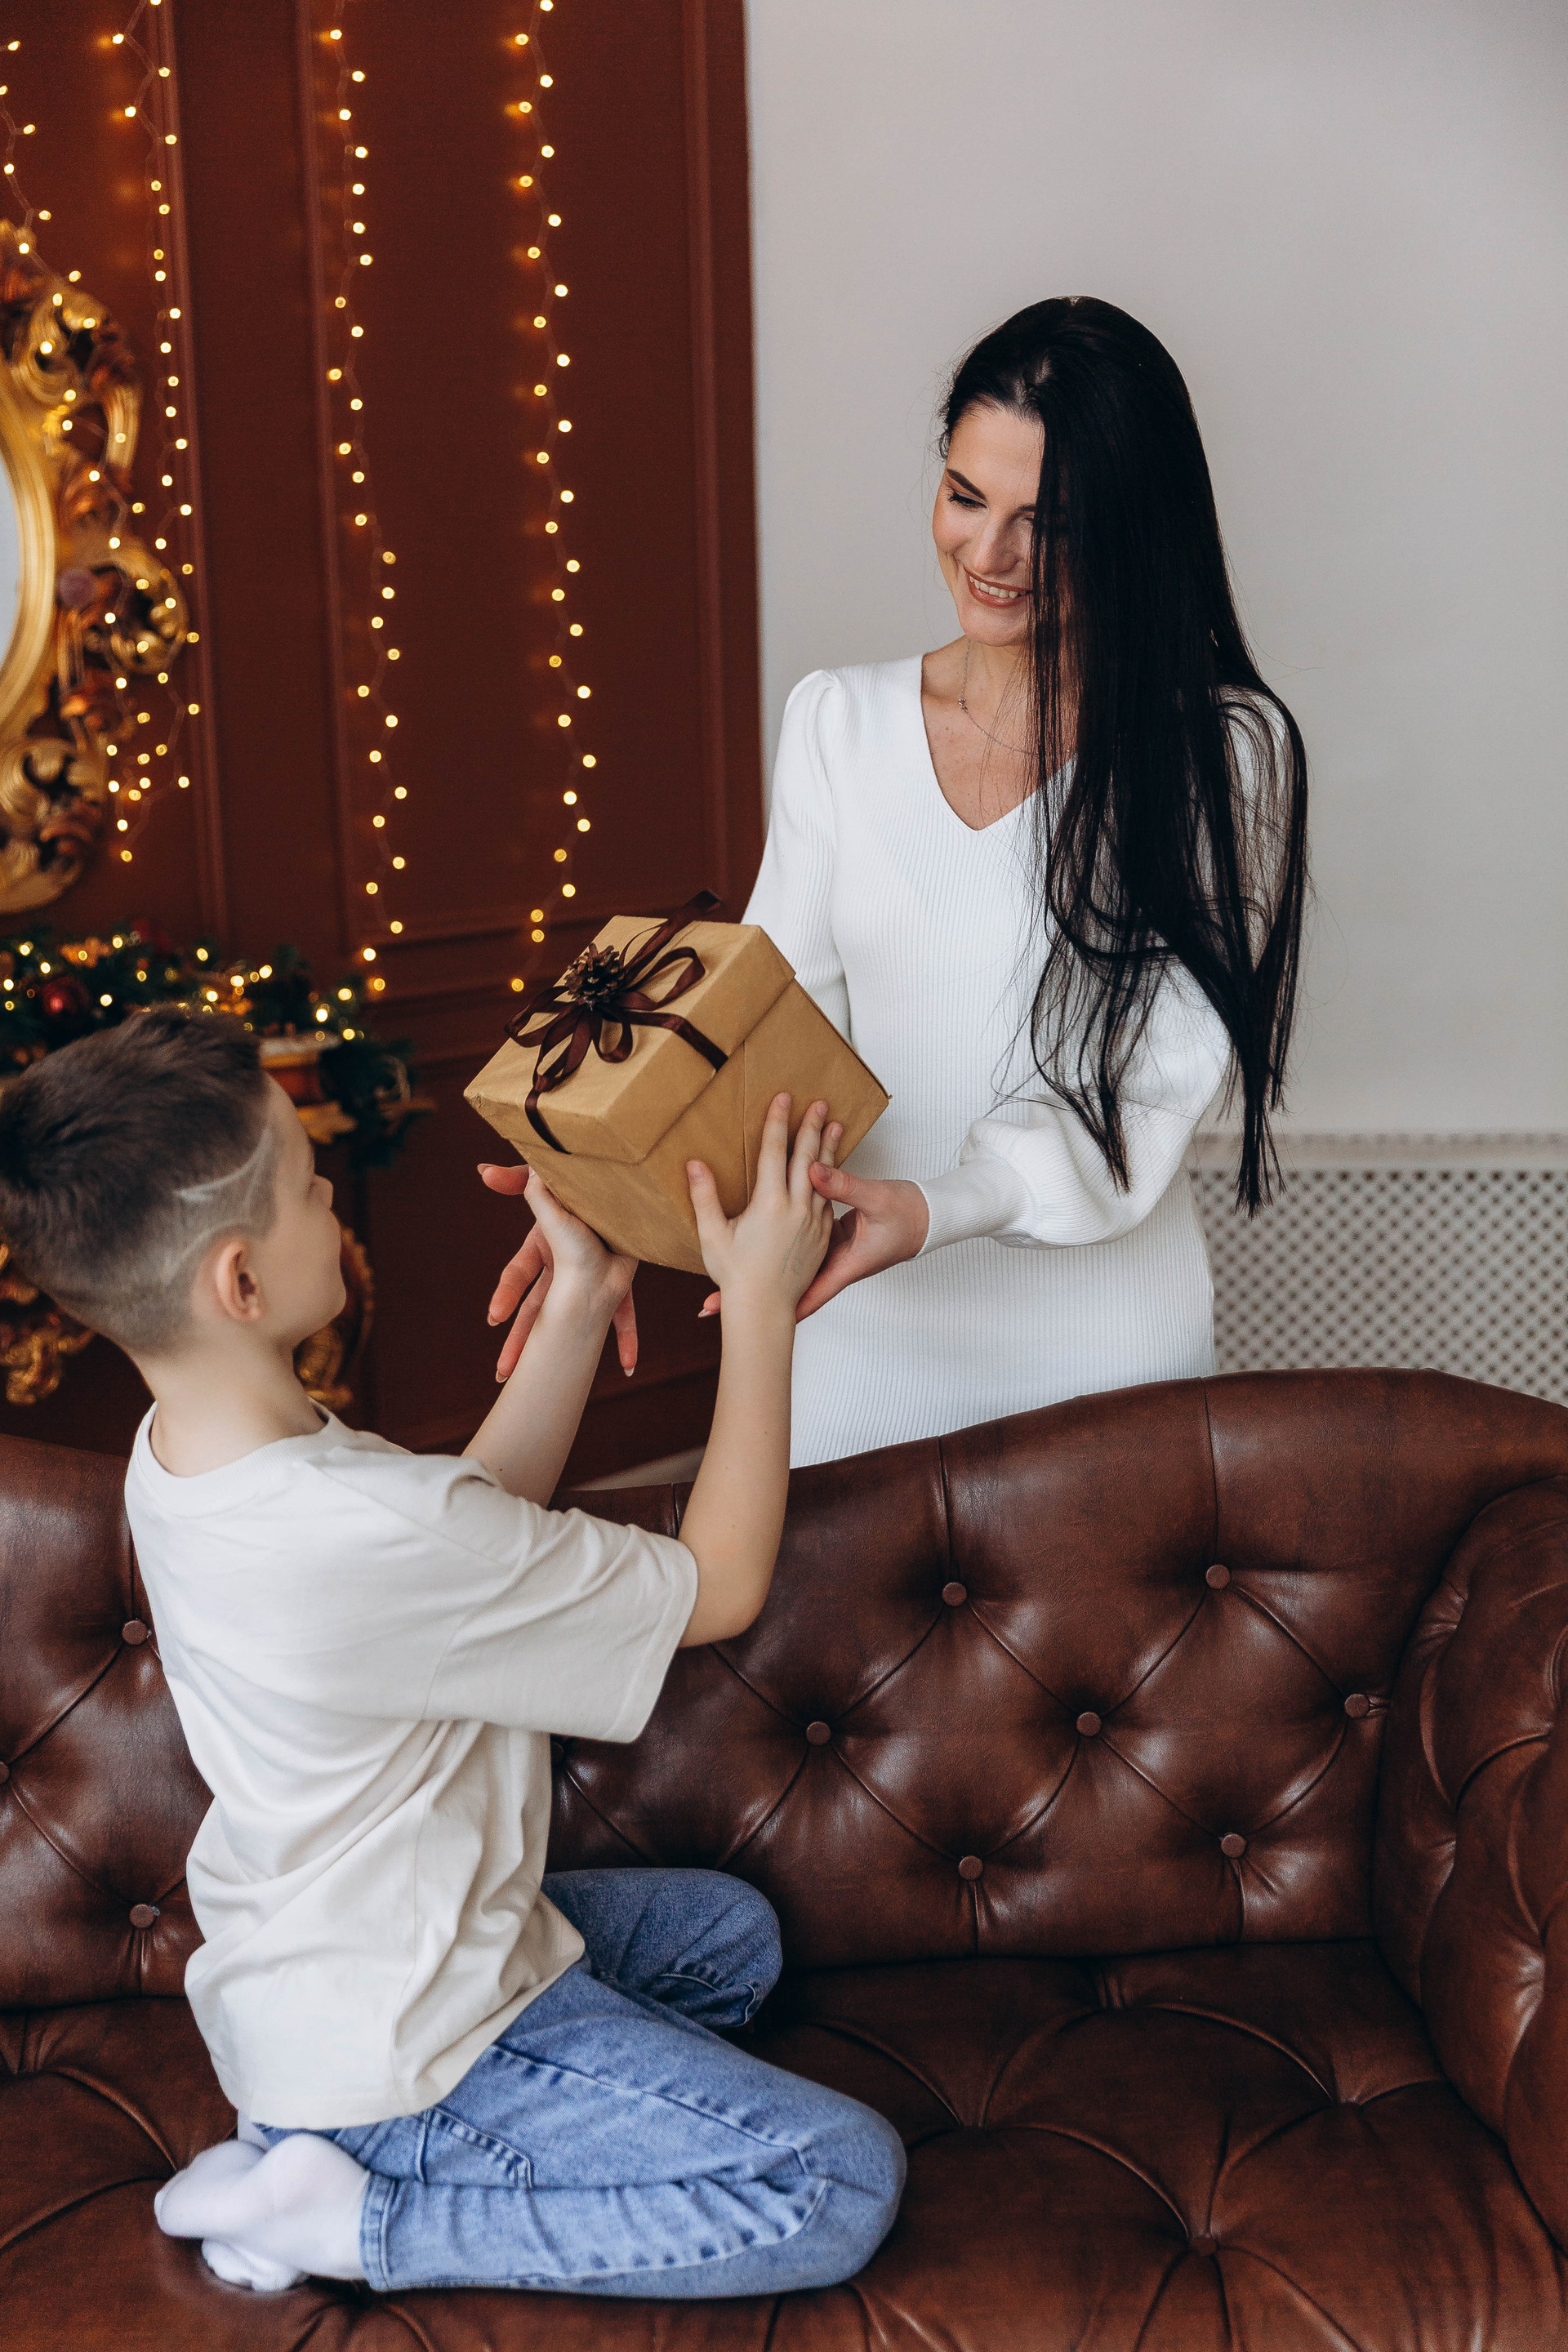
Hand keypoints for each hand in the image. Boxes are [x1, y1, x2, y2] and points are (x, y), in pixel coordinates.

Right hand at [480, 1162, 638, 1381]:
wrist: (617, 1185)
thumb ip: (518, 1177)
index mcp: (543, 1245)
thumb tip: (482, 1171)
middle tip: (504, 1373)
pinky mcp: (618, 1281)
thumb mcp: (551, 1176)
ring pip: (575, 1320)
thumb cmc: (579, 1179)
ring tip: (559, 1383)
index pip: (518, 1273)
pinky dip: (627, 1338)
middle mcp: (562, 1268)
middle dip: (520, 1342)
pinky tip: (631, 1366)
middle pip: (536, 1310)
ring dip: (567, 1350)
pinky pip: (624, 1314)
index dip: (506, 1294)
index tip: (494, 1318)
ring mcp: (587, 1278)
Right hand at [686, 1096, 837, 1315]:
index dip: (778, 1122)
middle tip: (819, 1103)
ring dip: (828, 1148)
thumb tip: (695, 1163)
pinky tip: (832, 1170)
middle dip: (811, 1127)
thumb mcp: (713, 1234)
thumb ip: (704, 1196)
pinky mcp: (821, 1237)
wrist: (764, 1308)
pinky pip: (828, 1199)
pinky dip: (832, 1178)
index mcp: (769, 1203)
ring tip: (835, 1126)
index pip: (775, 1151)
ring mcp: (813, 1223)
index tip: (783, 1098)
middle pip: (806, 1157)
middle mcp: (797, 1209)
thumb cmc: (734, 1275)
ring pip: (824, 1176)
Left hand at [698, 1163, 927, 1323]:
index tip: (739, 1315)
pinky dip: (772, 1247)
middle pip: (786, 1291)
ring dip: (758, 1274)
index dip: (772, 1310)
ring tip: (720, 1284)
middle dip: (750, 1299)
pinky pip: (794, 1247)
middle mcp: (831, 1266)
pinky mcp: (828, 1241)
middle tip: (709, 1306)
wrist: (928, 1218)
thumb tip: (812, 1169)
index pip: (805, 1297)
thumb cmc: (907, 1218)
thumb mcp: (877, 1201)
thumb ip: (844, 1185)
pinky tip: (752, 1238)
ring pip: (786, 1270)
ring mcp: (828, 1255)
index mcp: (841, 1266)